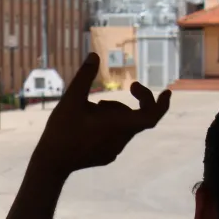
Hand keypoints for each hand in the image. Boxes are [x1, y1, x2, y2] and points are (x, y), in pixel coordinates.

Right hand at [32, 53, 170, 174]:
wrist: (51, 162)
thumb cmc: (62, 130)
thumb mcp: (71, 99)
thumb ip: (84, 77)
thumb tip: (94, 55)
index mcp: (117, 125)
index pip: (151, 116)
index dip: (161, 103)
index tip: (167, 92)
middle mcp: (120, 139)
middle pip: (134, 117)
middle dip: (126, 104)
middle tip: (111, 96)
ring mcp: (114, 150)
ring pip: (124, 126)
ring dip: (115, 114)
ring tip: (92, 110)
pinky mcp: (106, 156)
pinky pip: (116, 137)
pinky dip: (109, 126)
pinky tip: (88, 126)